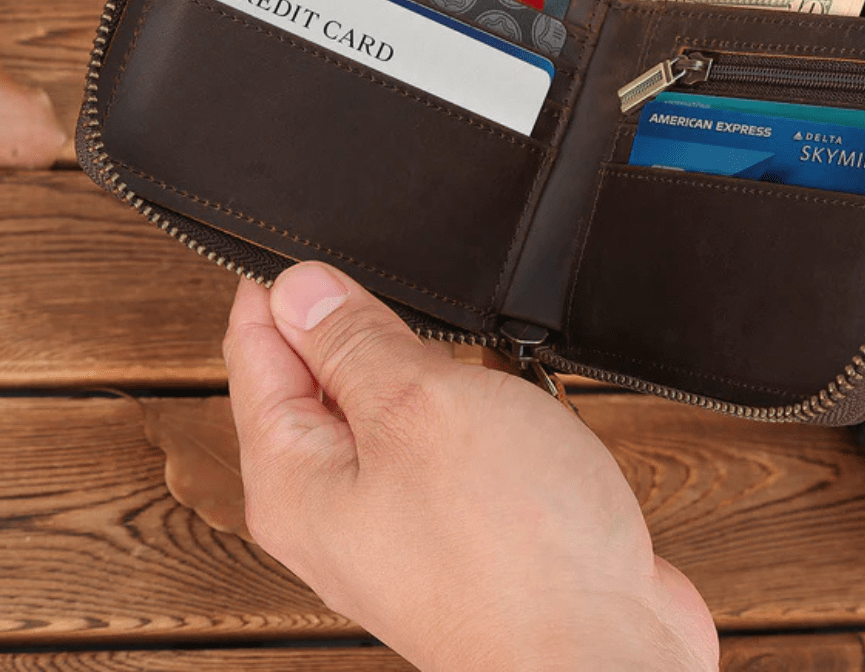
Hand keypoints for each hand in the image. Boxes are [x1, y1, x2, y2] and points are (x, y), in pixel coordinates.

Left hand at [223, 262, 717, 671]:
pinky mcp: (462, 518)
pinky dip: (467, 399)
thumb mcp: (418, 409)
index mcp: (297, 476)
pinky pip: (446, 435)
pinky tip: (499, 381)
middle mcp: (338, 501)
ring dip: (422, 359)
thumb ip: (355, 345)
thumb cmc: (510, 549)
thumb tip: (300, 289)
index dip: (282, 287)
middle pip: (320, 376)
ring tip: (448, 326)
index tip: (313, 240)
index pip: (256, 351)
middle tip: (393, 277)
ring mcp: (403, 512)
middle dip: (353, 319)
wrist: (601, 655)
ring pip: (391, 402)